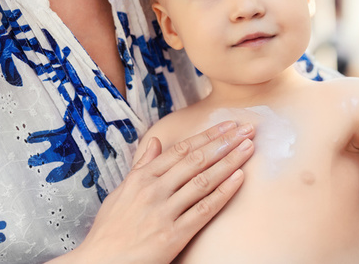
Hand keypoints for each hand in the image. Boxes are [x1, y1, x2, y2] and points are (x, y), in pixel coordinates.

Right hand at [51, 121, 254, 263]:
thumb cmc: (109, 230)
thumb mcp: (120, 193)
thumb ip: (141, 166)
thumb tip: (154, 141)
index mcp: (142, 178)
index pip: (182, 150)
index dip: (208, 135)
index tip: (229, 125)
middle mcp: (153, 191)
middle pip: (196, 160)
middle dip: (224, 142)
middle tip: (248, 129)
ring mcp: (163, 212)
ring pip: (203, 180)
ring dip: (229, 161)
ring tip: (249, 147)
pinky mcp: (172, 235)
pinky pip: (204, 210)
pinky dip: (223, 192)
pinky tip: (239, 178)